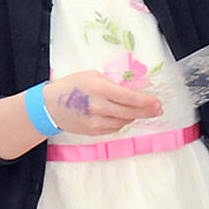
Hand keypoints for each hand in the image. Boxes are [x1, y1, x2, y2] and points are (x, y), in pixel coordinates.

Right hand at [44, 70, 162, 135]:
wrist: (50, 106)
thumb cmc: (72, 86)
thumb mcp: (92, 76)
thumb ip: (112, 84)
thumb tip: (132, 92)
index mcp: (100, 89)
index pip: (130, 98)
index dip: (147, 102)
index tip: (158, 103)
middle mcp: (99, 107)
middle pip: (131, 112)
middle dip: (147, 112)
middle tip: (158, 110)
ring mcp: (96, 121)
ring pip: (125, 121)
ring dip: (133, 116)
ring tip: (138, 111)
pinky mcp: (94, 131)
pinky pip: (115, 128)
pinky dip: (121, 122)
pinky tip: (121, 116)